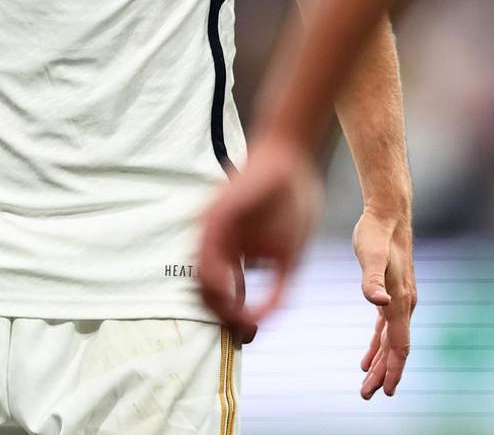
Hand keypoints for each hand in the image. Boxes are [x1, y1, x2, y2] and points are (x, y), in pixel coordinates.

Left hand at [196, 134, 322, 339]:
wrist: (290, 159)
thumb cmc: (292, 204)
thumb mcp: (287, 255)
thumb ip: (274, 285)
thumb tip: (261, 316)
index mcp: (231, 254)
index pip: (219, 295)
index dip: (232, 319)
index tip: (247, 335)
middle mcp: (215, 243)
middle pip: (204, 292)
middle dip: (222, 317)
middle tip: (242, 332)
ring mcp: (211, 229)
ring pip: (200, 278)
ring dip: (217, 302)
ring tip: (237, 316)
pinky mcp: (215, 216)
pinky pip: (206, 252)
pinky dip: (216, 277)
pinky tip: (232, 291)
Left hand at [352, 206, 416, 398]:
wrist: (388, 214)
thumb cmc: (377, 234)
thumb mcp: (371, 256)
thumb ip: (372, 279)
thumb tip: (379, 302)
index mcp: (401, 303)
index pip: (399, 346)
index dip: (392, 370)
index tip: (385, 391)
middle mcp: (404, 305)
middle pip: (395, 349)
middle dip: (383, 373)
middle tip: (368, 395)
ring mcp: (399, 300)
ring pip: (390, 341)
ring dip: (379, 363)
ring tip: (366, 382)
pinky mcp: (391, 294)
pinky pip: (385, 329)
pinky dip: (376, 344)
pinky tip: (367, 356)